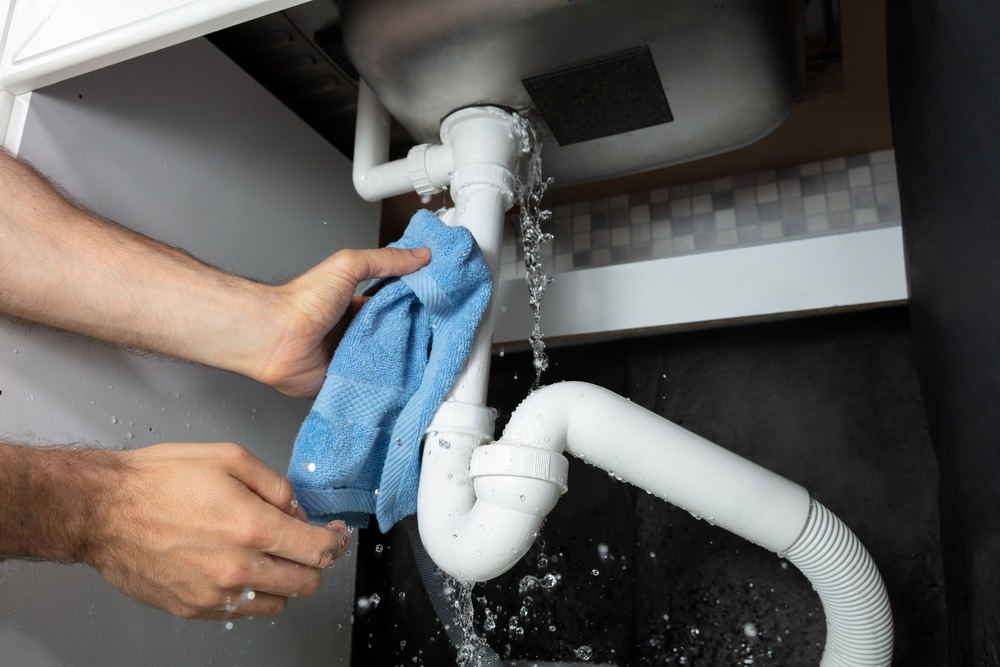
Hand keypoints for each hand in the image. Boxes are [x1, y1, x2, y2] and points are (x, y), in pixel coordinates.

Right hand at [84, 442, 348, 619]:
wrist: (102, 509)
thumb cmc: (159, 480)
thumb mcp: (230, 458)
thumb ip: (276, 486)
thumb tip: (297, 509)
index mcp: (252, 527)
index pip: (319, 550)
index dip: (336, 541)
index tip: (335, 534)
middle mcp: (237, 568)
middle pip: (307, 583)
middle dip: (312, 562)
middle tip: (302, 543)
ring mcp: (215, 594)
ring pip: (278, 603)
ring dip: (281, 580)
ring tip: (263, 553)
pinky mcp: (194, 609)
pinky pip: (242, 611)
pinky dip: (248, 593)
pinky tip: (233, 565)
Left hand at [254, 246, 429, 397]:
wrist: (277, 337)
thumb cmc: (303, 300)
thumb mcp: (348, 266)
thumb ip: (384, 260)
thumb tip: (420, 255)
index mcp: (359, 306)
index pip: (398, 305)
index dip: (418, 305)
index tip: (441, 305)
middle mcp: (357, 332)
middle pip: (397, 335)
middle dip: (417, 336)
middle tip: (441, 336)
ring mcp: (353, 357)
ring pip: (389, 361)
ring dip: (404, 360)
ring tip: (429, 359)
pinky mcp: (347, 380)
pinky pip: (372, 383)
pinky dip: (387, 383)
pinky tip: (405, 380)